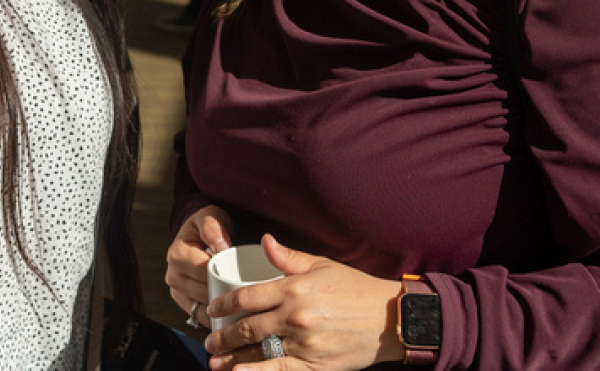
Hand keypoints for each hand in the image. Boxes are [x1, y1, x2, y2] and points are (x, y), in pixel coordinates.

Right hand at [166, 206, 233, 328]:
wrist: (197, 234)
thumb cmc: (205, 227)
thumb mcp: (209, 217)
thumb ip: (213, 227)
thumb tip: (221, 247)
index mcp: (177, 254)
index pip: (203, 272)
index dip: (223, 276)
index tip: (243, 278)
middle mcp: (173, 274)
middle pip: (203, 292)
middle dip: (225, 294)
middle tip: (248, 297)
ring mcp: (176, 290)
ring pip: (201, 308)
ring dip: (221, 310)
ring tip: (242, 307)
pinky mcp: (182, 301)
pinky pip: (199, 316)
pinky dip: (215, 318)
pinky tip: (230, 316)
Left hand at [202, 234, 404, 369]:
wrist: (389, 317)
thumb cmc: (355, 288)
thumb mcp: (321, 265)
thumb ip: (288, 257)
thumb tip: (264, 241)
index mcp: (294, 289)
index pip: (247, 297)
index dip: (224, 304)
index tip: (212, 310)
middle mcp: (295, 317)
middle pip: (248, 328)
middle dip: (223, 336)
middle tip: (209, 341)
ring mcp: (305, 344)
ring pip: (260, 353)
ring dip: (233, 360)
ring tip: (216, 363)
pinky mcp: (316, 365)